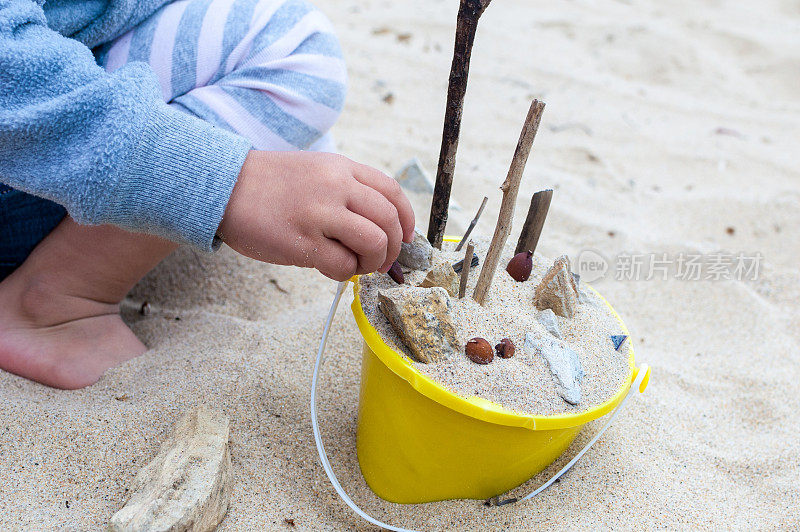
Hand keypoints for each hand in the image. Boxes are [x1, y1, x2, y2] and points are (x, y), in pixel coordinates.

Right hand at [218, 151, 414, 280]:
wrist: (223, 187)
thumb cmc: (269, 184)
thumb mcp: (316, 170)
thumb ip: (348, 190)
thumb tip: (380, 226)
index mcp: (342, 168)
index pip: (393, 192)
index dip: (406, 219)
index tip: (404, 237)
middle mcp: (336, 187)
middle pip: (389, 221)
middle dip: (393, 248)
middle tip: (380, 260)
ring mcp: (320, 214)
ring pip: (374, 243)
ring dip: (372, 262)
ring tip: (356, 265)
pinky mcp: (303, 242)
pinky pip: (344, 266)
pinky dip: (345, 274)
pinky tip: (329, 267)